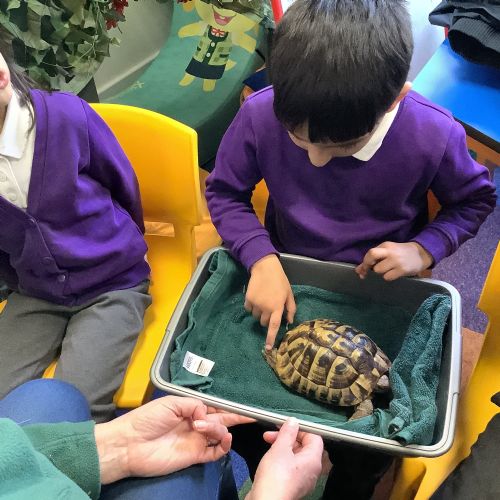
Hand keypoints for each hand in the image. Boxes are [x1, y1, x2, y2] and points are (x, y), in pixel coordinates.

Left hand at [94, 396, 253, 483]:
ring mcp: (197, 440)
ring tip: (202, 426)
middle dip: (235, 416)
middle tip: (249, 415)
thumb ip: (194, 405)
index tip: (243, 403)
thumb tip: (207, 414)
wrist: (130, 444)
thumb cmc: (148, 419)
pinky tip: (225, 440)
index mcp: (190, 409)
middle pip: (221, 420)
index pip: (214, 406)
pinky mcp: (195, 456)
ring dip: (219, 428)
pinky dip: (224, 446)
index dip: (227, 405)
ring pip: (220, 434)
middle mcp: (196, 423)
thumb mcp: (171, 403)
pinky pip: (216, 452)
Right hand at [245, 254, 295, 349]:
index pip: (274, 326)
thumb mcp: (289, 294)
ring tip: (263, 300)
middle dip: (268, 319)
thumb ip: (290, 308)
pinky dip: (252, 307)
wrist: (265, 268)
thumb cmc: (280, 281)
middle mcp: (266, 307)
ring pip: (256, 317)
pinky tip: (256, 298)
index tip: (268, 348)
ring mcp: (256, 304)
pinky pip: (249, 309)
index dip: (271, 338)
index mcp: (277, 307)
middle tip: (270, 308)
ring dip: (260, 313)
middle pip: (264, 323)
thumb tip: (289, 322)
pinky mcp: (248, 299)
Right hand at [246, 418, 322, 499]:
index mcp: (313, 460)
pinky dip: (281, 458)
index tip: (285, 425)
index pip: (315, 437)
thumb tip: (294, 421)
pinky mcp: (293, 485)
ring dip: (282, 446)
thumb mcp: (280, 448)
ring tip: (268, 443)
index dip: (300, 428)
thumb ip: (287, 433)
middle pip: (305, 446)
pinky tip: (270, 457)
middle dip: (288, 437)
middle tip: (271, 434)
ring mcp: (303, 479)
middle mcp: (312, 470)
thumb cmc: (275, 477)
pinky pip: (291, 467)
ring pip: (296, 456)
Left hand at [355, 241, 433, 280]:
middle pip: (372, 255)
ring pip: (378, 270)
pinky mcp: (402, 269)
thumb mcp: (388, 252)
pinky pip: (387, 277)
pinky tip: (394, 274)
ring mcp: (396, 260)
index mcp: (386, 245)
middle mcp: (390, 251)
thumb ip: (374, 259)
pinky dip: (388, 277)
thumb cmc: (400, 254)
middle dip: (367, 265)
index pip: (370, 253)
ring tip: (387, 270)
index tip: (362, 270)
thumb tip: (358, 270)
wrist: (420, 255)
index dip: (364, 262)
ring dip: (380, 272)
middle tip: (370, 270)